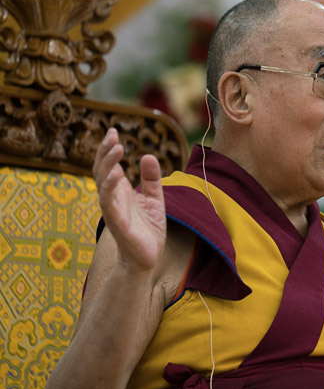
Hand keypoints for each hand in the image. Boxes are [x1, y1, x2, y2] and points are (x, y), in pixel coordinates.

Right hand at [92, 128, 166, 271]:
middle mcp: (113, 198)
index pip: (109, 165)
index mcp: (120, 191)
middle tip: (113, 135)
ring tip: (117, 149)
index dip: (109, 149)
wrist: (147, 257)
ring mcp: (113, 210)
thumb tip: (148, 155)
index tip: (113, 131)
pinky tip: (116, 176)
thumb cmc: (148, 229)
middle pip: (102, 170)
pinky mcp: (118, 224)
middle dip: (106, 152)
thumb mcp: (155, 199)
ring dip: (108, 166)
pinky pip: (110, 204)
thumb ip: (151, 179)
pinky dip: (110, 189)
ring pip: (103, 184)